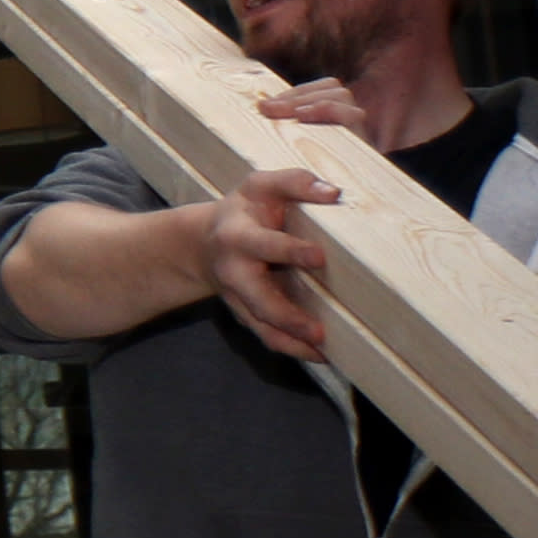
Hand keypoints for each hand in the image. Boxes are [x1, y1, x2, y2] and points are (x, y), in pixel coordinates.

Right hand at [192, 166, 346, 363]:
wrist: (204, 242)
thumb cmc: (245, 210)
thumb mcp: (261, 186)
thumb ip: (294, 182)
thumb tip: (333, 193)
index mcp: (238, 236)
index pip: (263, 244)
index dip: (289, 251)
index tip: (319, 257)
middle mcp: (235, 272)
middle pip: (257, 299)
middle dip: (285, 315)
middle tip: (317, 329)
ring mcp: (239, 298)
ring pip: (262, 325)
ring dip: (291, 339)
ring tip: (322, 347)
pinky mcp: (248, 314)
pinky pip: (268, 336)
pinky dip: (293, 348)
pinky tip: (321, 354)